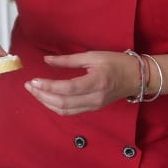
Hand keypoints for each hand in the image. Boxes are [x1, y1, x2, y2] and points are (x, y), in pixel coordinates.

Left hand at [24, 51, 138, 114]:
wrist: (137, 77)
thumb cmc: (117, 62)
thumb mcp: (93, 56)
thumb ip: (68, 60)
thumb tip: (46, 60)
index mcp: (97, 81)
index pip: (68, 88)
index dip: (48, 86)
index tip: (34, 80)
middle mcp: (95, 97)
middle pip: (63, 103)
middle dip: (42, 96)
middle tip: (30, 86)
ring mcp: (94, 105)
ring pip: (65, 110)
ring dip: (46, 103)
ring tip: (35, 92)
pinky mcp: (93, 109)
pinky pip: (71, 112)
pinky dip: (56, 107)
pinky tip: (47, 99)